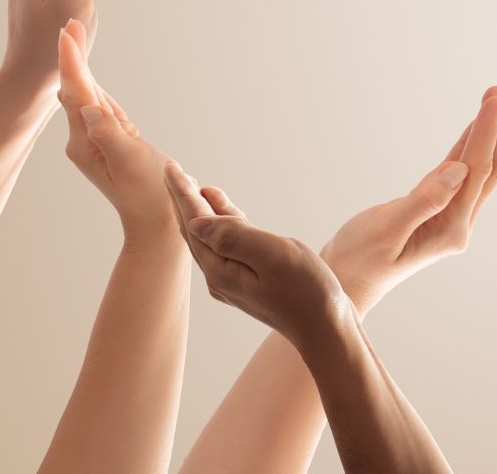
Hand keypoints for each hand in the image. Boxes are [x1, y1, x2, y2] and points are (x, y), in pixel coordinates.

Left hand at [57, 20, 174, 242]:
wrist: (158, 222)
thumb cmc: (150, 195)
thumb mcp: (131, 163)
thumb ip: (110, 133)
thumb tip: (89, 107)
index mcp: (86, 143)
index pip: (77, 94)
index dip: (73, 61)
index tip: (67, 34)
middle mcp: (85, 140)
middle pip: (78, 90)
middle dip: (73, 57)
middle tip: (70, 24)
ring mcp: (97, 142)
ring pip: (88, 97)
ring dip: (80, 68)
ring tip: (72, 40)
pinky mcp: (111, 143)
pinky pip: (101, 109)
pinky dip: (95, 87)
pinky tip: (87, 78)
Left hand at [163, 165, 351, 346]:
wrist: (326, 328)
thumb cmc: (306, 291)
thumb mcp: (272, 255)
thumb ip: (233, 236)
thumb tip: (198, 223)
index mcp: (220, 270)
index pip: (195, 223)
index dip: (182, 193)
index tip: (171, 168)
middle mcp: (221, 277)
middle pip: (195, 231)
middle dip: (185, 201)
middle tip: (174, 173)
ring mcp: (235, 281)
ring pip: (212, 238)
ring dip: (204, 211)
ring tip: (196, 187)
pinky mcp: (252, 281)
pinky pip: (229, 245)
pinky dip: (225, 224)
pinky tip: (227, 213)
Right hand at [320, 87, 496, 313]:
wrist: (345, 283)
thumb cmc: (359, 260)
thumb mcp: (387, 230)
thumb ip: (424, 200)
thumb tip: (458, 170)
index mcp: (451, 228)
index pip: (476, 171)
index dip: (486, 132)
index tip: (494, 99)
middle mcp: (458, 225)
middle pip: (487, 170)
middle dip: (495, 130)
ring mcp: (450, 220)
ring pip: (476, 172)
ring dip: (485, 138)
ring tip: (492, 104)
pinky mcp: (437, 214)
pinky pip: (458, 177)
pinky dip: (465, 150)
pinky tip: (470, 131)